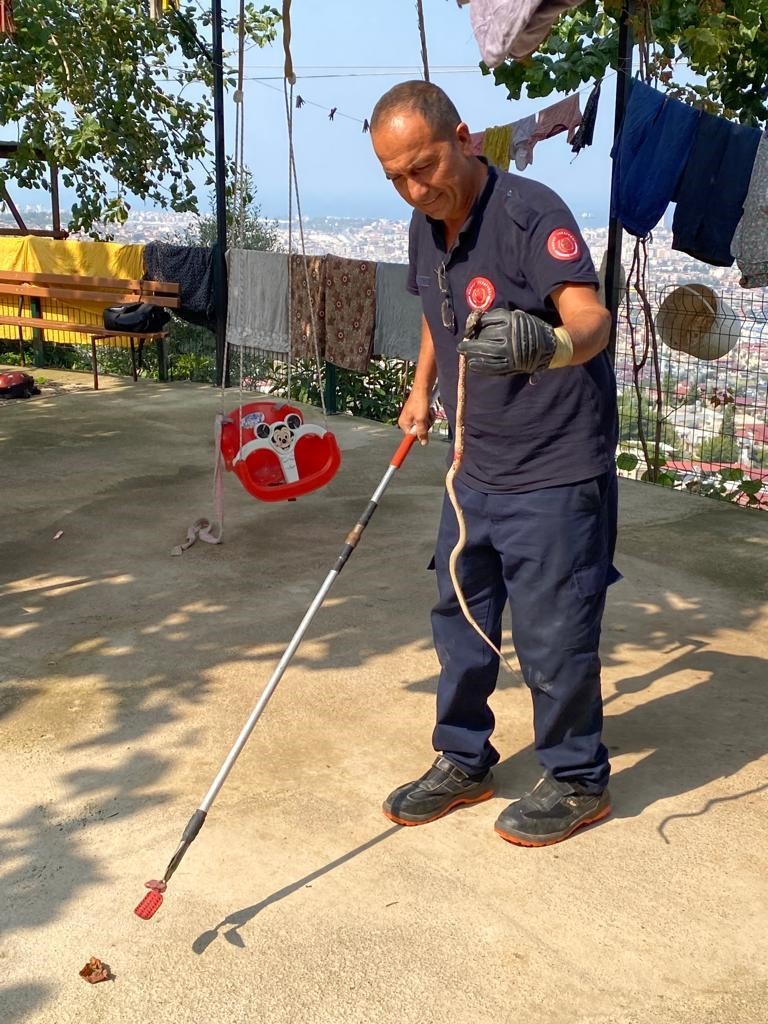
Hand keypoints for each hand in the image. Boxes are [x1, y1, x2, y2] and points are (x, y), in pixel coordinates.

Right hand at [398, 389, 433, 445]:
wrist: (423, 388)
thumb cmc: (420, 402)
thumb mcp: (421, 420)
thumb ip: (422, 432)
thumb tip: (423, 443)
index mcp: (403, 424)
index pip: (412, 437)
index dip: (419, 436)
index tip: (424, 436)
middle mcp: (406, 421)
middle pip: (419, 431)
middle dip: (426, 425)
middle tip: (426, 417)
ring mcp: (412, 416)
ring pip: (424, 425)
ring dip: (429, 420)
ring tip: (428, 412)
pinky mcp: (418, 412)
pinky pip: (425, 419)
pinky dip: (429, 415)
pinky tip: (429, 409)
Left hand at [456, 308, 570, 375]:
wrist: (550, 346)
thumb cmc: (530, 329)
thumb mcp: (517, 316)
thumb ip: (498, 319)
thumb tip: (477, 322)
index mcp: (511, 320)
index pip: (486, 322)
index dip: (475, 325)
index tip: (470, 329)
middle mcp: (509, 336)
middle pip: (483, 338)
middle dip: (469, 342)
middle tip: (460, 345)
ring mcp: (509, 352)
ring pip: (485, 353)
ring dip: (472, 354)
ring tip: (464, 354)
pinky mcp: (511, 365)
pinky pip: (492, 367)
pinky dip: (480, 366)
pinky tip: (472, 364)